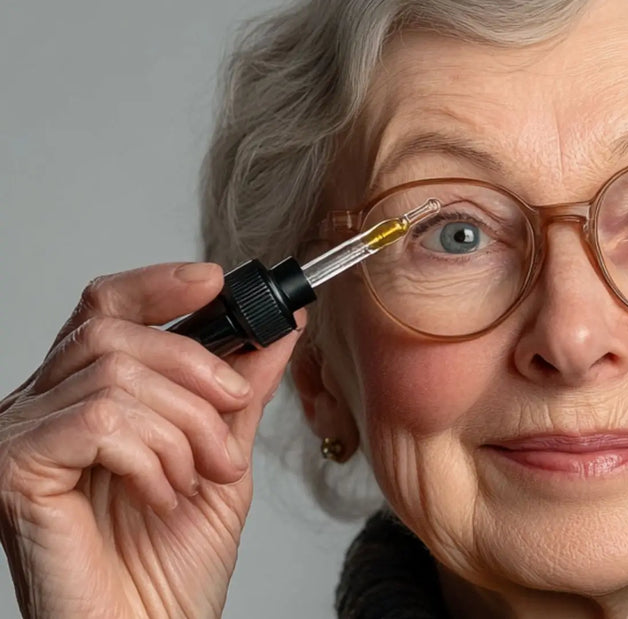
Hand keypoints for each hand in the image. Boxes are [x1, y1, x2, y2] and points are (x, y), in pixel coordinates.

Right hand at [0, 262, 305, 618]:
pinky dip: (151, 455)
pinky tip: (162, 495)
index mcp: (84, 399)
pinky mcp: (13, 469)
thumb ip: (239, 393)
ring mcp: (20, 437)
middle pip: (116, 333)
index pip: (107, 310)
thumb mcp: (223, 459)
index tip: (217, 282)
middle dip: (196, 369)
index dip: (160, 285)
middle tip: (233, 413)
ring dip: (185, 426)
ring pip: (116, 375)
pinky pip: (99, 419)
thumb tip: (277, 328)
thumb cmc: (172, 568)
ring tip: (201, 476)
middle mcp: (42, 410)